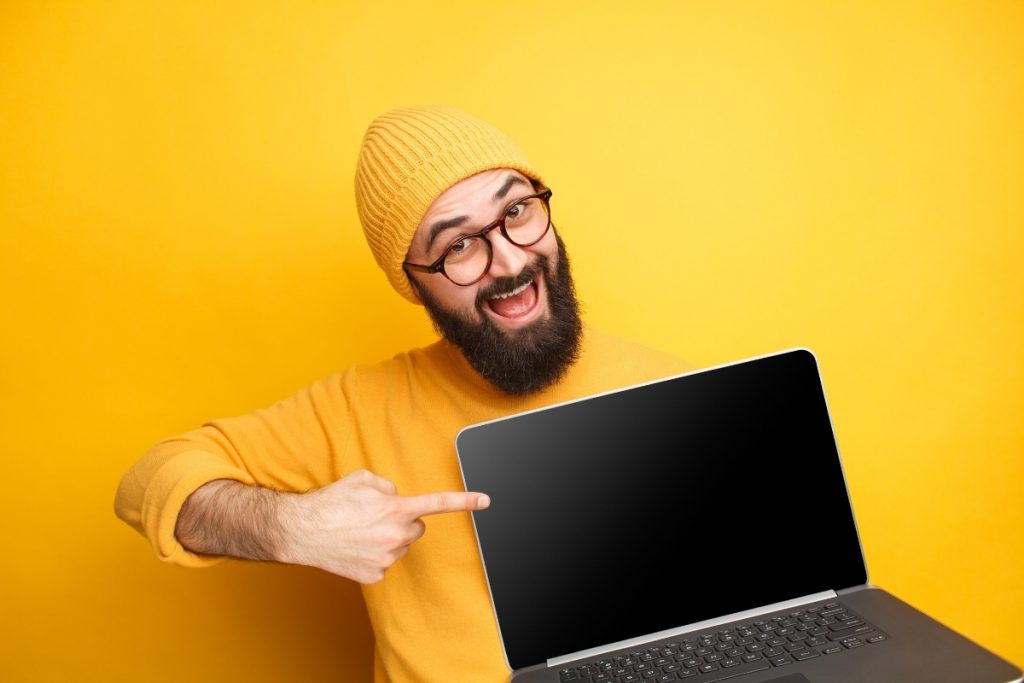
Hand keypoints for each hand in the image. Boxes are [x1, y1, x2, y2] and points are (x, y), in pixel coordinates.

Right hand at [277, 469, 489, 583]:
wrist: (301, 530)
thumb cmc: (330, 502)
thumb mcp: (363, 479)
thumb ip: (388, 486)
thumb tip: (395, 497)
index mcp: (397, 508)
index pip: (437, 504)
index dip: (464, 501)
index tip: (485, 501)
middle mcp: (396, 535)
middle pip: (417, 528)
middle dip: (404, 522)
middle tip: (378, 517)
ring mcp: (387, 557)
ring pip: (400, 546)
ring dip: (388, 538)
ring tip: (359, 531)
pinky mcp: (375, 575)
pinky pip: (385, 562)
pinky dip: (374, 555)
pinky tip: (355, 547)